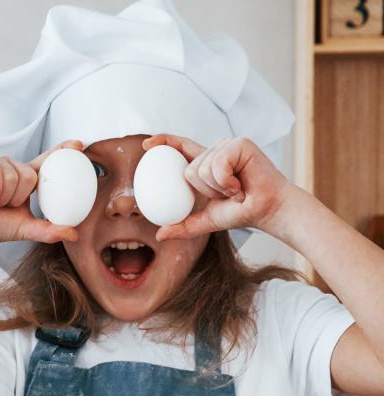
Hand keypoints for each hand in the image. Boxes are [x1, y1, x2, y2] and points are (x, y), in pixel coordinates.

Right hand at [0, 141, 80, 248]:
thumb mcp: (28, 228)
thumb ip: (50, 230)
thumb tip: (74, 234)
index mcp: (26, 177)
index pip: (47, 160)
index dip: (62, 149)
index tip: (78, 145)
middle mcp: (11, 167)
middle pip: (29, 173)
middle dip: (20, 196)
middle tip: (7, 206)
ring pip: (12, 173)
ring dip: (5, 196)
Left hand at [143, 135, 297, 240]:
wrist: (268, 211)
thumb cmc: (241, 211)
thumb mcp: (206, 220)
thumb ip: (183, 225)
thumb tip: (160, 235)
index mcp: (205, 163)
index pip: (180, 147)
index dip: (163, 142)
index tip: (146, 146)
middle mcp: (215, 151)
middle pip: (188, 169)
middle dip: (205, 190)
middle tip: (227, 195)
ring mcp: (228, 145)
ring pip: (201, 168)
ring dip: (218, 188)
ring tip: (235, 190)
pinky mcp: (240, 143)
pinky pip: (217, 164)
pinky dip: (226, 182)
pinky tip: (240, 185)